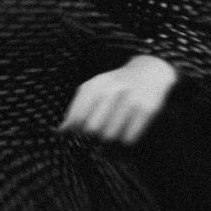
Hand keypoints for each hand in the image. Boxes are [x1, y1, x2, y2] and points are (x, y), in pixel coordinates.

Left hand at [58, 55, 177, 144]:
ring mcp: (130, 99)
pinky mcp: (147, 110)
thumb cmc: (116, 85)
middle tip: (98, 130)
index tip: (79, 129)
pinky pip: (128, 138)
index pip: (76, 117)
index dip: (75, 129)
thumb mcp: (94, 89)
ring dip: (110, 138)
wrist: (149, 72)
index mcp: (96, 84)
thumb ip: (76, 109)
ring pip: (110, 136)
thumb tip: (60, 131)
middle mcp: (113, 89)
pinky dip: (125, 139)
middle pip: (92, 129)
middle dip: (93, 134)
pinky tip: (127, 128)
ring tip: (114, 128)